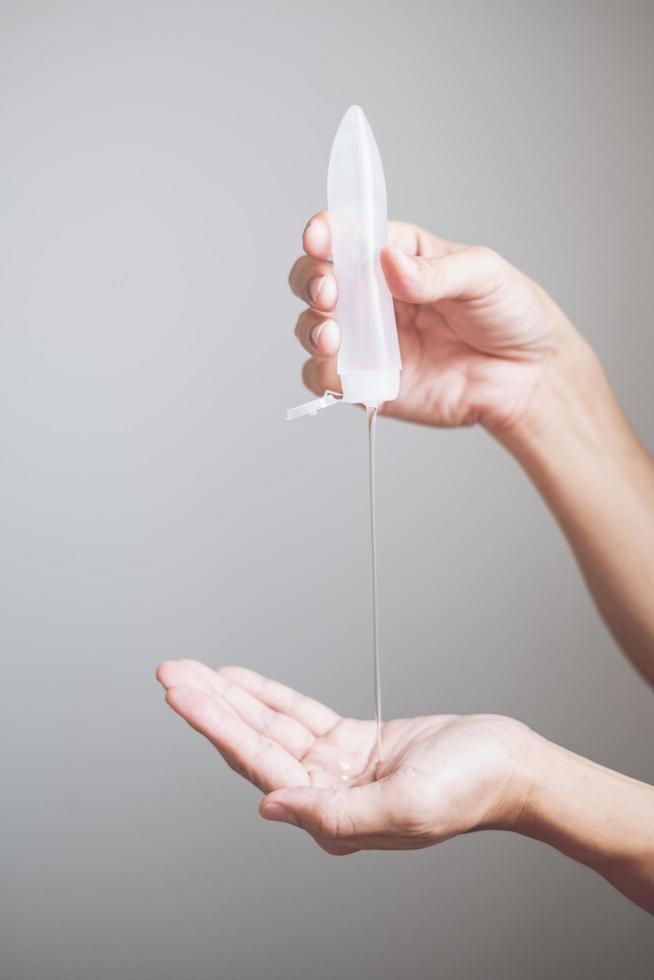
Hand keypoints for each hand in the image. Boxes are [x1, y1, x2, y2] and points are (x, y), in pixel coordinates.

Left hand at [156, 660, 533, 854]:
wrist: (510, 767)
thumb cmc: (470, 789)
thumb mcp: (406, 807)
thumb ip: (335, 814)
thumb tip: (270, 805)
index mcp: (332, 818)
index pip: (259, 764)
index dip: (217, 725)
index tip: (183, 695)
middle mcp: (326, 795)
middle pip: (253, 743)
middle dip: (211, 707)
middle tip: (172, 673)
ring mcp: (337, 769)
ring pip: (272, 727)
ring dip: (233, 697)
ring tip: (194, 670)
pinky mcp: (352, 744)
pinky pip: (300, 716)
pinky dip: (270, 697)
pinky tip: (241, 681)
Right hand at [290, 213, 584, 432]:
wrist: (531, 378)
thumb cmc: (513, 315)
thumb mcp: (484, 275)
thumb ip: (435, 272)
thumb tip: (389, 262)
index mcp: (398, 255)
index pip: (349, 235)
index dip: (326, 232)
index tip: (319, 238)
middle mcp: (375, 296)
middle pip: (317, 278)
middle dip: (311, 280)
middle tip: (328, 290)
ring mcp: (369, 340)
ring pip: (313, 327)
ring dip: (311, 327)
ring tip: (332, 333)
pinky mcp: (369, 383)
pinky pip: (328, 379)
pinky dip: (321, 372)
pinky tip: (336, 366)